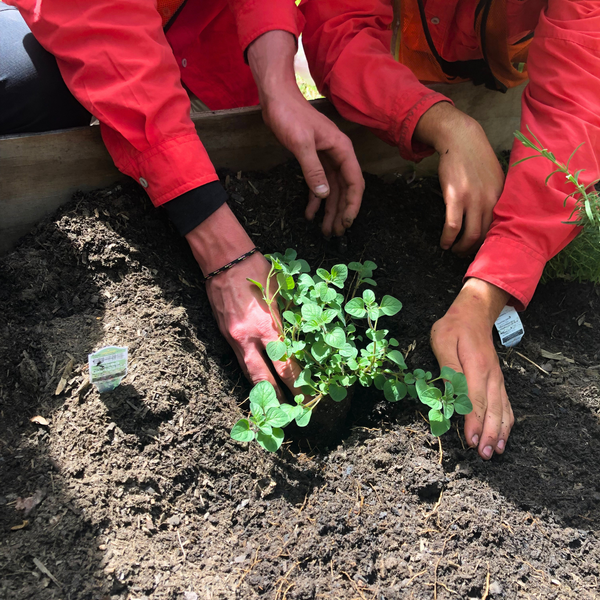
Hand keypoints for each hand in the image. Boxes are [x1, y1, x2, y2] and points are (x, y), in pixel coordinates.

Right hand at [206, 252, 300, 398]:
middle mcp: (249, 336)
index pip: (285, 363)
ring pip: (247, 371)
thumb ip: (288, 318)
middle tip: (288, 413)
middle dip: (276, 397)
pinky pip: (237, 358)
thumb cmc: (257, 270)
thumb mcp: (280, 293)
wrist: (223, 259)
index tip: (306, 395)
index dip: (296, 382)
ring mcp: (233, 337)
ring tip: (271, 405)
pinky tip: (257, 380)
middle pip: (263, 377)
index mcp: (267, 326)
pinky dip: (248, 371)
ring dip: (260, 389)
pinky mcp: (224, 333)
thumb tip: (302, 337)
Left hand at [248, 31, 364, 236]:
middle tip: (335, 232)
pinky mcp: (313, 158)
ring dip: (329, 209)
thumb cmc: (290, 116)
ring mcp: (326, 157)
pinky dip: (315, 198)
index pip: (354, 182)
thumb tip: (324, 195)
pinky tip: (310, 213)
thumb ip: (313, 169)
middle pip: (344, 189)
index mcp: (341, 150)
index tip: (347, 222)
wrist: (276, 98)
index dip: (352, 204)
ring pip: (332, 189)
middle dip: (341, 211)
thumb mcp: (301, 144)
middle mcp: (338, 155)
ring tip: (325, 229)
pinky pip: (318, 183)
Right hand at [414, 102, 504, 253]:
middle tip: (465, 254)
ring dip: (460, 248)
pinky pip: (453, 226)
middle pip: (485, 236)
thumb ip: (495, 197)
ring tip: (453, 250)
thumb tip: (492, 217)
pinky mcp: (455, 196)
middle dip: (474, 250)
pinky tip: (444, 243)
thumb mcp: (494, 177)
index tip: (481, 250)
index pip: (500, 229)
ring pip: (470, 235)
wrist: (461, 139)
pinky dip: (447, 238)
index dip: (490, 244)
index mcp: (501, 197)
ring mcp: (473, 199)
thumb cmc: (476, 158)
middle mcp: (490, 200)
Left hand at [430, 278, 513, 459]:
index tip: (471, 441)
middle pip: (492, 409)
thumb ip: (448, 367)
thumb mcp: (442, 341)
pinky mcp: (497, 379)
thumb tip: (450, 392)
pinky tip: (504, 434)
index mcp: (476, 366)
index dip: (474, 423)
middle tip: (484, 455)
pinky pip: (505, 402)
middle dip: (488, 433)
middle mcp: (491, 375)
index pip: (476, 400)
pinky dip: (506, 420)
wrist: (474, 312)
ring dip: (499, 431)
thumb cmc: (454, 327)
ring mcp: (496, 377)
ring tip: (495, 450)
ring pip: (502, 408)